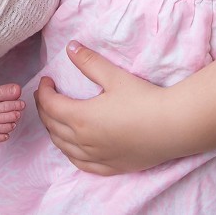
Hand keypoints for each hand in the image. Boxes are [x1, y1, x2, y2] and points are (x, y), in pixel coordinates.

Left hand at [34, 41, 180, 174]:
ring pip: (63, 147)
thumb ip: (90, 62)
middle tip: (46, 96)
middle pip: (53, 126)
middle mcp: (83, 141)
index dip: (43, 92)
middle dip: (44, 110)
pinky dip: (70, 153)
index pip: (50, 105)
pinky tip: (72, 148)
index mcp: (81, 118)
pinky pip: (81, 164)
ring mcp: (96, 157)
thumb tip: (70, 47)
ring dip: (54, 131)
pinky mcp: (110, 167)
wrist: (172, 126)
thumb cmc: (144, 99)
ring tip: (55, 118)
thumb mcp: (115, 76)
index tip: (46, 80)